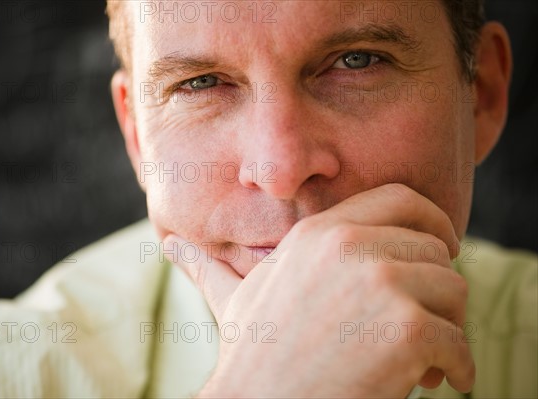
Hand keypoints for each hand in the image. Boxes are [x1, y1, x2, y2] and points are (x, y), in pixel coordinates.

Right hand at [164, 183, 473, 397]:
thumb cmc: (252, 358)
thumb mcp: (234, 299)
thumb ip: (209, 267)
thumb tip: (169, 245)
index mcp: (319, 233)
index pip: (403, 199)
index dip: (432, 222)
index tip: (439, 252)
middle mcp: (349, 246)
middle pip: (435, 249)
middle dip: (437, 291)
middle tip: (421, 326)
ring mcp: (378, 283)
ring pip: (453, 290)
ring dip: (447, 330)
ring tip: (420, 360)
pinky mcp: (404, 328)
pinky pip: (458, 341)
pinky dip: (457, 368)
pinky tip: (436, 383)